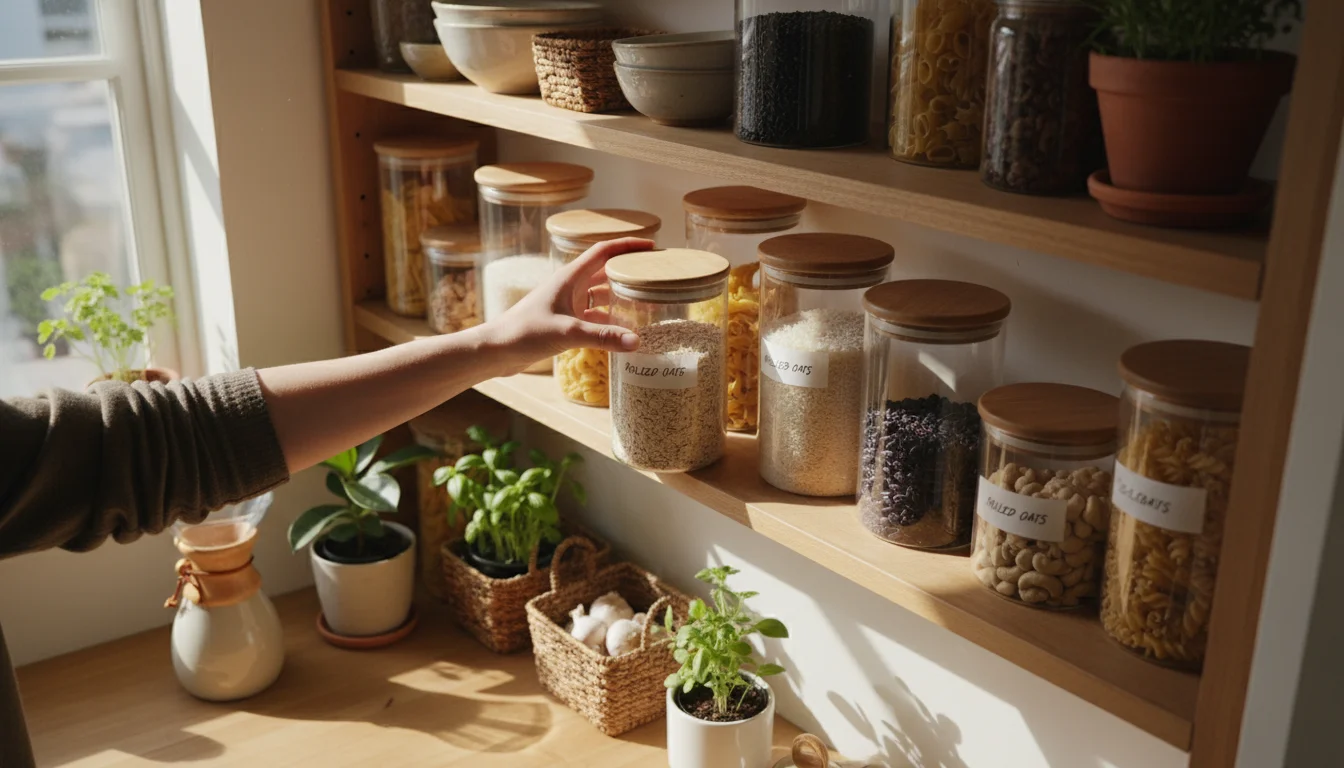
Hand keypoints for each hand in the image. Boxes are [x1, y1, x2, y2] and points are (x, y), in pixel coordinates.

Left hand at [482, 237, 651, 374]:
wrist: (496, 351)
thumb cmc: (524, 333)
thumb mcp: (566, 332)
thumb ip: (602, 337)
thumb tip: (636, 341)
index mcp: (569, 278)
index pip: (603, 251)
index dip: (627, 246)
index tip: (651, 247)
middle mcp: (570, 287)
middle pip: (605, 272)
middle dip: (628, 272)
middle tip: (654, 276)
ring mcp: (567, 305)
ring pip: (600, 296)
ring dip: (620, 297)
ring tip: (646, 302)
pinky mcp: (564, 323)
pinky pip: (593, 317)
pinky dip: (609, 321)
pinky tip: (623, 330)